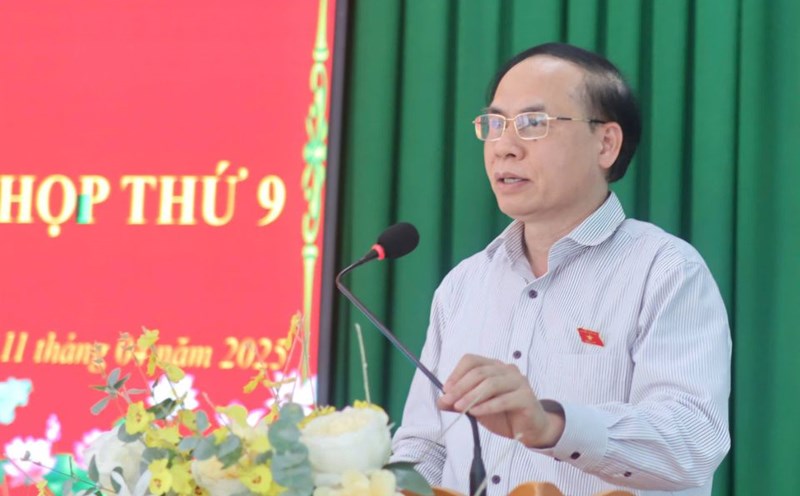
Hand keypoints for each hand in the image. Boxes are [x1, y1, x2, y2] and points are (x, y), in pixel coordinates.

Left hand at [436, 354, 563, 447]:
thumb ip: (460, 403)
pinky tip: (475, 412)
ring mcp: (519, 382)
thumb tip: (441, 401)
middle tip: (448, 401)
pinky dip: (487, 406)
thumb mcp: (477, 408)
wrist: (530, 429)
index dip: (457, 373)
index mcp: (494, 367)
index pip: (472, 360)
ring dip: (472, 396)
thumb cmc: (504, 414)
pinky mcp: (526, 397)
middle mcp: (507, 370)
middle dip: (460, 387)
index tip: (446, 389)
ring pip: (491, 383)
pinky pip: (504, 400)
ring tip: (459, 408)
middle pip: (480, 372)